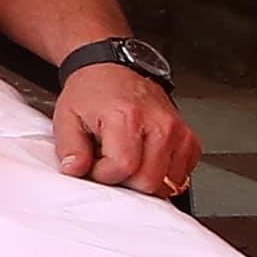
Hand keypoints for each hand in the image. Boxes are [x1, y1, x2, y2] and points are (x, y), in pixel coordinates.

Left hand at [48, 59, 196, 199]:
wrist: (112, 72)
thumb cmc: (92, 93)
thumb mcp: (67, 118)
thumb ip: (70, 149)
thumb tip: (76, 170)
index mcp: (127, 117)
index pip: (122, 167)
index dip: (103, 174)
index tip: (95, 163)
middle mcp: (159, 124)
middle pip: (148, 181)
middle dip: (124, 180)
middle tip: (110, 161)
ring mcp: (178, 132)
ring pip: (167, 183)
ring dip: (144, 178)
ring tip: (128, 157)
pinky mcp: (190, 140)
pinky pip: (181, 176)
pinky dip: (162, 175)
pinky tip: (145, 159)